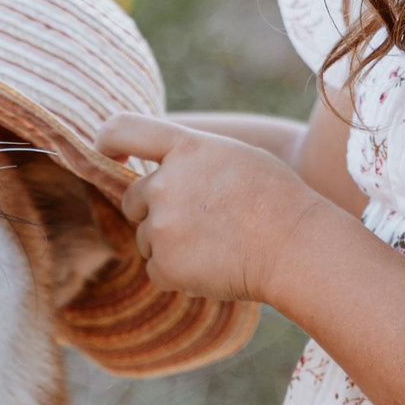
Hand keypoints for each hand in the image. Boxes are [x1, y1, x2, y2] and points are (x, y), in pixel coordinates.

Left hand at [94, 113, 337, 304]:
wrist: (296, 247)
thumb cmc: (278, 199)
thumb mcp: (235, 156)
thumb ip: (192, 158)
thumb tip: (165, 170)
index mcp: (185, 149)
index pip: (122, 129)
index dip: (107, 141)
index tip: (109, 153)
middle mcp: (165, 184)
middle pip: (133, 199)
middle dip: (156, 212)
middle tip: (201, 223)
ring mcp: (162, 226)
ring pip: (147, 238)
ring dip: (171, 245)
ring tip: (218, 244)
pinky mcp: (165, 265)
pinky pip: (157, 270)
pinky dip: (179, 274)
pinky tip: (215, 266)